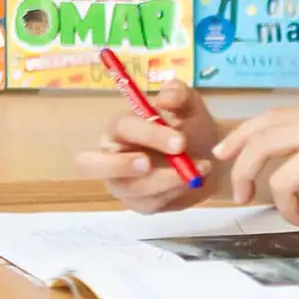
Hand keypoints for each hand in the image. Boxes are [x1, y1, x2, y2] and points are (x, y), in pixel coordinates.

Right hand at [73, 80, 220, 213]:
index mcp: (120, 127)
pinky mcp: (138, 204)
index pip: (120, 128)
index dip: (147, 135)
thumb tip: (165, 98)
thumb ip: (179, 95)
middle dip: (118, 165)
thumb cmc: (191, 127)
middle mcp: (111, 155)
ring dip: (165, 181)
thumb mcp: (190, 106)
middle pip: (88, 164)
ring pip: (129, 188)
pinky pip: (149, 204)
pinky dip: (174, 193)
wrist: (211, 155)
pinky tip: (192, 182)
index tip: (180, 142)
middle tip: (148, 164)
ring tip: (196, 171)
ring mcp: (122, 183)